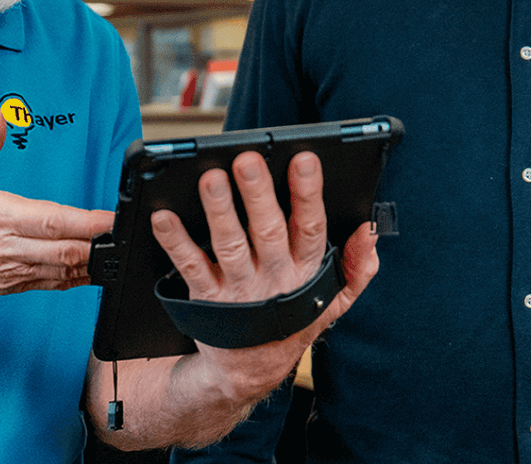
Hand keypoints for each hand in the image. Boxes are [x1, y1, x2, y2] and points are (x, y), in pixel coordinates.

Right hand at [0, 110, 114, 295]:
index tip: (111, 218)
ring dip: (91, 263)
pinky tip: (89, 267)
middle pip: (67, 252)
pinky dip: (74, 277)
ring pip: (63, 272)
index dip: (88, 223)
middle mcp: (6, 248)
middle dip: (100, 245)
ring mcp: (9, 271)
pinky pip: (50, 284)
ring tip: (115, 251)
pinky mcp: (8, 285)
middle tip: (125, 235)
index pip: (53, 222)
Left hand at [149, 150, 378, 399]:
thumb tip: (368, 230)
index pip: (311, 227)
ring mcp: (239, 289)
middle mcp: (273, 277)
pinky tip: (162, 218)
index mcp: (306, 270)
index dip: (308, 193)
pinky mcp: (206, 298)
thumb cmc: (292, 320)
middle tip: (247, 160)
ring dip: (220, 210)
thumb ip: (358, 267)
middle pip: (268, 230)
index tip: (304, 159)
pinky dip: (176, 242)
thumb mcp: (334, 301)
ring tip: (210, 178)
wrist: (250, 370)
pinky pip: (190, 266)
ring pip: (230, 244)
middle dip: (258, 194)